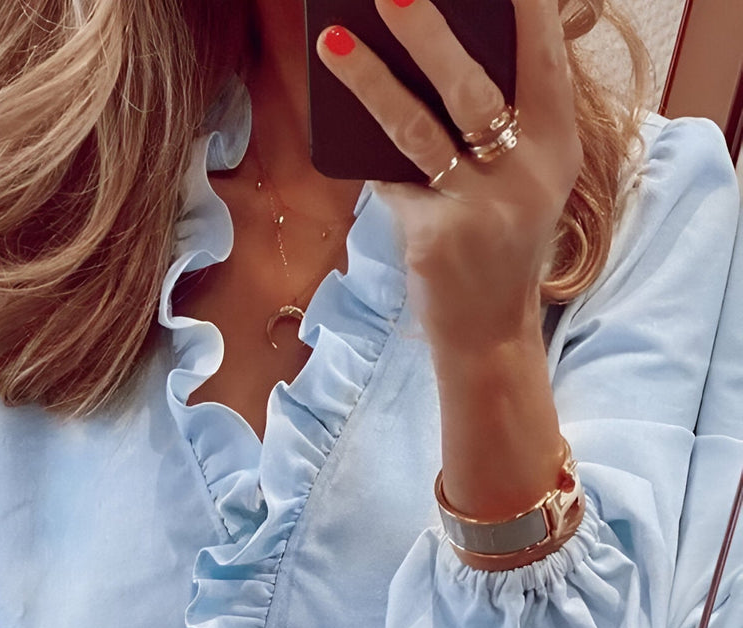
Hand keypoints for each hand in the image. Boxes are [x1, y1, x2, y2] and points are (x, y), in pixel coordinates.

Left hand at [317, 0, 582, 352]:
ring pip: (417, 128)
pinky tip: (335, 121)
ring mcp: (481, 207)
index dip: (523, 8)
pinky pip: (389, 179)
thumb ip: (501, 124)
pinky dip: (364, 154)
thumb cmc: (498, 241)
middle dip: (430, 32)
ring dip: (370, 80)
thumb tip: (429, 54)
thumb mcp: (523, 179)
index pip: (543, 58)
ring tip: (331, 41)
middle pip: (473, 87)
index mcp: (558, 145)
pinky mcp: (437, 237)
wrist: (488, 331)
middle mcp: (528, 172)